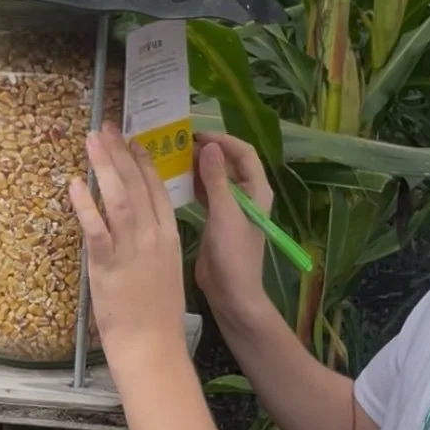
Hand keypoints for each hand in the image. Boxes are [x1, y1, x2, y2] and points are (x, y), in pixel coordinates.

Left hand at [68, 124, 186, 376]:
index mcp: (170, 236)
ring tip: (93, 141)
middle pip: (136, 185)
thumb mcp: (164, 269)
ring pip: (119, 198)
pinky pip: (96, 228)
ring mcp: (132, 249)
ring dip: (104, 166)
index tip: (133, 141)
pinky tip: (74, 184)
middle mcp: (153, 237)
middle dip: (121, 153)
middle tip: (107, 127)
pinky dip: (85, 204)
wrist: (152, 344)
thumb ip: (152, 243)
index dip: (143, 162)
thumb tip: (138, 225)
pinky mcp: (109, 265)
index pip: (157, 189)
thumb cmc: (156, 313)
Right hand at [193, 133, 273, 332]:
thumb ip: (216, 179)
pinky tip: (174, 180)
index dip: (223, 140)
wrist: (231, 293)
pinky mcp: (216, 220)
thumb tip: (209, 146)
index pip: (244, 153)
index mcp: (257, 191)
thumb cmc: (233, 254)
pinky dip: (193, 185)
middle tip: (178, 144)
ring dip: (198, 167)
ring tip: (173, 157)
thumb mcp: (224, 213)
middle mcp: (246, 196)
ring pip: (215, 178)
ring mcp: (231, 208)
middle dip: (207, 152)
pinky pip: (206, 194)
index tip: (197, 135)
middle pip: (229, 163)